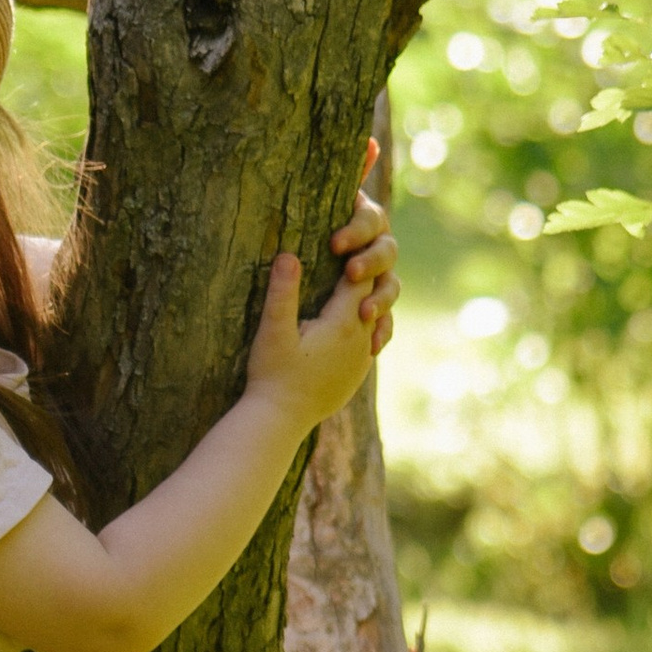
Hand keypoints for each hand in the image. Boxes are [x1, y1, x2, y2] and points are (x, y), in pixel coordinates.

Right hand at [245, 150, 399, 431]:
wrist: (278, 424)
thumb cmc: (271, 376)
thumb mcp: (271, 332)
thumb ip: (281, 292)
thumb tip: (288, 253)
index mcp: (344, 320)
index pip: (359, 271)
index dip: (354, 245)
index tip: (343, 228)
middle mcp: (362, 336)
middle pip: (377, 289)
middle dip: (366, 267)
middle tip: (346, 254)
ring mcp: (363, 357)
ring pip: (381, 314)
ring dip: (371, 296)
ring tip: (357, 285)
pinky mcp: (358, 373)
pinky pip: (375, 339)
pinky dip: (371, 324)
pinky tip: (357, 322)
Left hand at [328, 143, 399, 357]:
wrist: (301, 298)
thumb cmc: (310, 234)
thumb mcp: (317, 210)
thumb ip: (344, 176)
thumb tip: (371, 140)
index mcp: (362, 223)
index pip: (371, 220)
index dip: (357, 230)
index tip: (334, 244)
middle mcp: (377, 247)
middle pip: (387, 251)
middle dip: (371, 262)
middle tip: (350, 273)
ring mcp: (381, 278)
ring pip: (392, 286)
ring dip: (381, 299)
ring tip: (363, 314)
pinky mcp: (376, 307)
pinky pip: (388, 320)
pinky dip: (382, 331)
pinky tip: (372, 345)